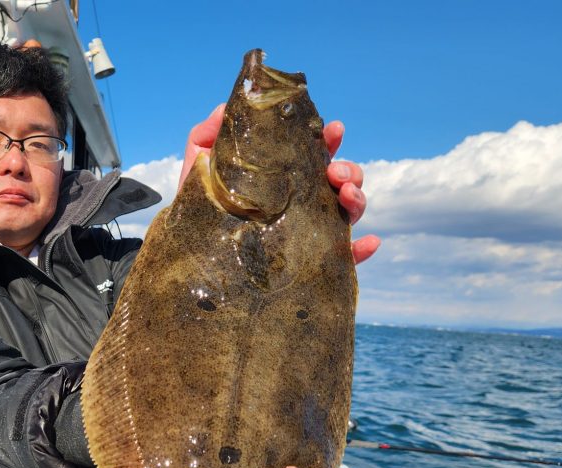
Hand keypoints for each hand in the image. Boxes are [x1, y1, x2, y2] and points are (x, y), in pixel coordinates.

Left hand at [178, 105, 380, 264]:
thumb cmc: (200, 214)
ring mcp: (310, 233)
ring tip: (344, 197)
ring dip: (357, 199)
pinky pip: (345, 259)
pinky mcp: (313, 265)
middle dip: (348, 170)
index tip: (332, 130)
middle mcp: (301, 203)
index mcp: (282, 179)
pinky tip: (369, 243)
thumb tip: (225, 108)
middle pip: (339, 181)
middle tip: (334, 173)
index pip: (312, 155)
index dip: (328, 139)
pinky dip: (361, 249)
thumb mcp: (197, 174)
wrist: (193, 262)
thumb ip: (205, 139)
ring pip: (348, 212)